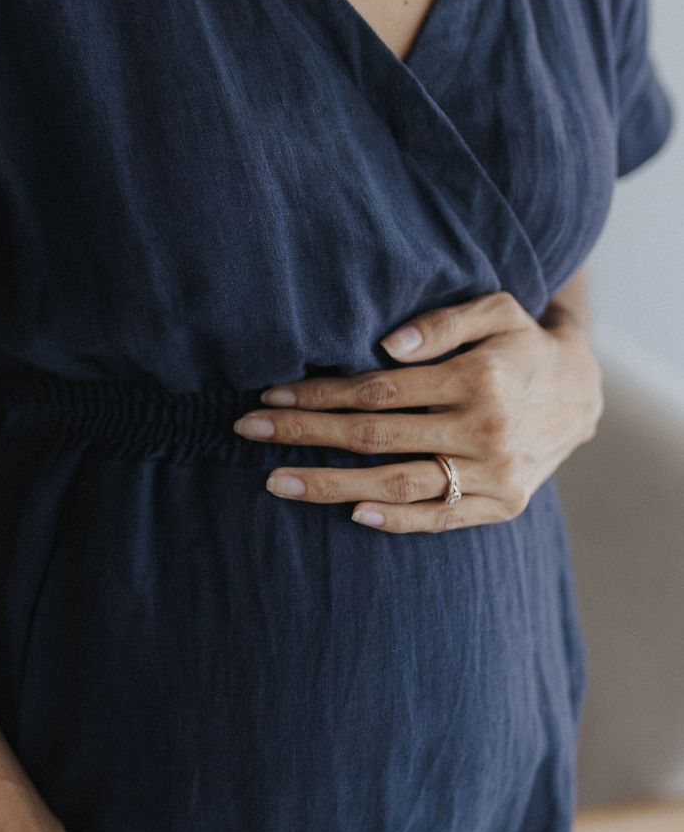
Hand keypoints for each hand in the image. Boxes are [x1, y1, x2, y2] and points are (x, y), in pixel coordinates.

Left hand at [232, 289, 603, 531]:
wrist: (582, 393)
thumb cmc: (521, 345)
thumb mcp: (495, 310)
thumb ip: (442, 322)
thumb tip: (386, 346)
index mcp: (477, 378)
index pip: (378, 391)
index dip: (320, 395)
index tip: (270, 396)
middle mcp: (484, 430)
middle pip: (375, 438)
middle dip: (305, 435)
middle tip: (249, 431)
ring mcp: (494, 473)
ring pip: (397, 484)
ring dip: (330, 486)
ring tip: (276, 482)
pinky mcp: (503, 505)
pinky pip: (439, 519)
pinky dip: (394, 521)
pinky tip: (350, 513)